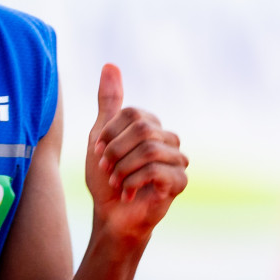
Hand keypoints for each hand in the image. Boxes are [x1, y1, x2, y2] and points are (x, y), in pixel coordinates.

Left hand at [86, 64, 187, 243]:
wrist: (112, 215)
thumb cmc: (106, 178)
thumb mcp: (100, 136)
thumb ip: (109, 103)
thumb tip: (110, 65)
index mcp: (151, 126)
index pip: (132, 113)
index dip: (110, 133)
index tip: (99, 152)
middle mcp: (168, 139)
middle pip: (143, 129)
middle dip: (116, 151)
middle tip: (106, 169)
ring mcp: (177, 160)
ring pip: (149, 150)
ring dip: (123, 168)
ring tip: (116, 182)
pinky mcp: (180, 182)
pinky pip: (157, 171)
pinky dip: (133, 182)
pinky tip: (127, 193)